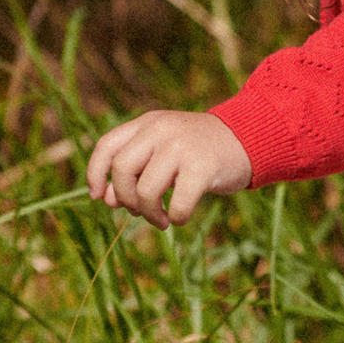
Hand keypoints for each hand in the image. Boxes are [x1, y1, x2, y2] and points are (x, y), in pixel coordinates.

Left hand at [87, 110, 252, 228]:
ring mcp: (182, 146)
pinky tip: (181, 216)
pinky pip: (178, 204)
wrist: (248, 139)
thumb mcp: (163, 153)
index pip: (107, 146)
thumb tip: (106, 199)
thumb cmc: (200, 151)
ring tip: (161, 219)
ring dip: (150, 214)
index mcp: (148, 123)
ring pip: (146, 190)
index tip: (98, 196)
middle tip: (139, 211)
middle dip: (125, 198)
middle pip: (122, 169)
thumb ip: (135, 171)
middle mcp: (162, 129)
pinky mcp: (203, 167)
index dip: (95, 173)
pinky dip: (176, 218)